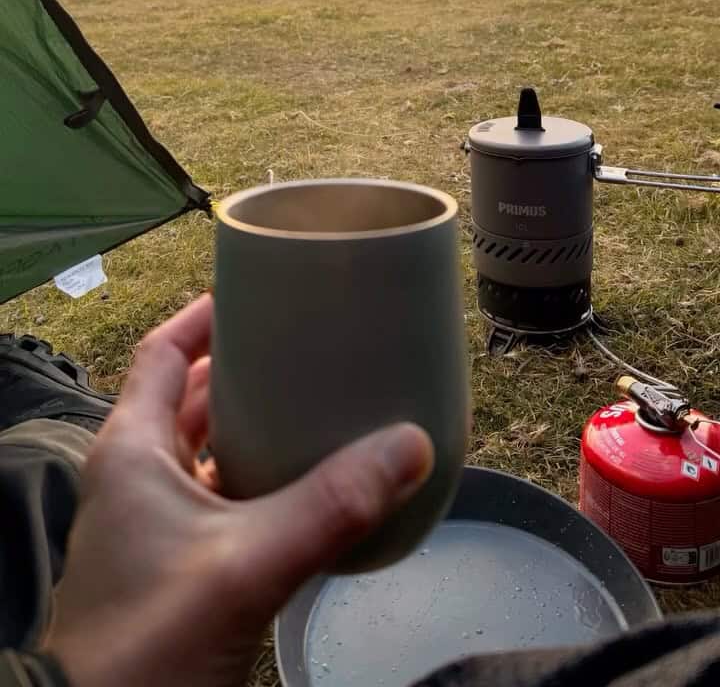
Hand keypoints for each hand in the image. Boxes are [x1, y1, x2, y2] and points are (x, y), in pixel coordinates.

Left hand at [45, 294, 433, 686]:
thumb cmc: (149, 642)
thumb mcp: (247, 563)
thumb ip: (330, 504)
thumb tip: (410, 445)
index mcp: (131, 449)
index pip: (162, 353)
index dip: (205, 317)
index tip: (256, 291)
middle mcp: (134, 477)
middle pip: (187, 397)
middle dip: (242, 371)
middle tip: (304, 348)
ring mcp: (149, 525)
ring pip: (203, 451)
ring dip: (250, 428)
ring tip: (315, 409)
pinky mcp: (172, 566)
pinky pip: (216, 500)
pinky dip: (255, 482)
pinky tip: (304, 491)